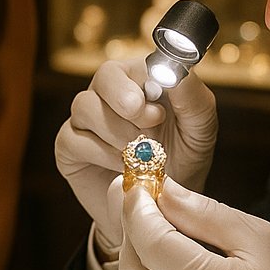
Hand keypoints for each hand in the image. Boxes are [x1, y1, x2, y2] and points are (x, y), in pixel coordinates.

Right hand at [55, 57, 216, 252]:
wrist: (159, 207)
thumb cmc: (181, 161)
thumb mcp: (200, 130)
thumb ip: (193, 98)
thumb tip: (178, 73)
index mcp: (141, 80)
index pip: (136, 61)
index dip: (146, 81)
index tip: (161, 110)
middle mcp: (109, 94)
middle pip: (105, 75)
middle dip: (127, 102)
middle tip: (149, 128)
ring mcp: (85, 119)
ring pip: (85, 106)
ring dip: (117, 133)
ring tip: (139, 154)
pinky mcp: (69, 146)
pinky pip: (73, 138)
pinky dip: (100, 153)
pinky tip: (120, 167)